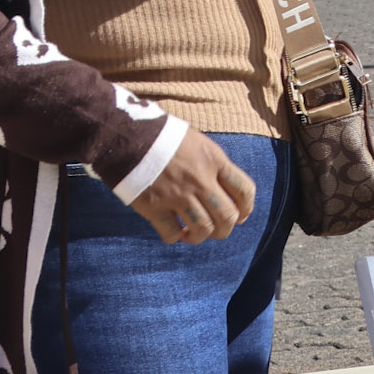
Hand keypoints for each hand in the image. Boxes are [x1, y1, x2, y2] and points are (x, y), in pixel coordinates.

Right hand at [132, 129, 257, 245]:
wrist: (127, 136)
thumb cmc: (162, 136)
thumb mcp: (197, 142)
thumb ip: (212, 164)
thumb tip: (223, 189)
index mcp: (214, 160)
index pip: (245, 190)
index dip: (246, 208)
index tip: (240, 216)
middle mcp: (200, 180)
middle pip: (227, 216)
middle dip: (225, 229)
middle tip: (216, 230)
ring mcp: (178, 194)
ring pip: (203, 228)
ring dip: (201, 236)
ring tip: (192, 234)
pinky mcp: (154, 207)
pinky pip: (172, 233)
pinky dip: (175, 238)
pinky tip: (173, 232)